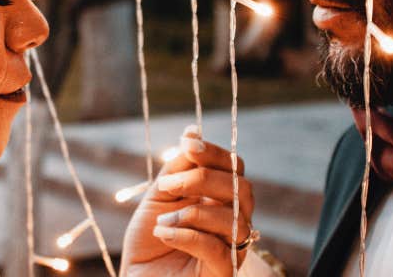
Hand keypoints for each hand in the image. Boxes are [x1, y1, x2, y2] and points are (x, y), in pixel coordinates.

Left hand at [119, 126, 256, 276]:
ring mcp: (232, 249)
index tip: (187, 143)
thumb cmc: (150, 242)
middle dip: (204, 179)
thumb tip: (194, 130)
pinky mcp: (224, 273)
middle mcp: (233, 222)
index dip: (213, 152)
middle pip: (242, 189)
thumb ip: (178, 168)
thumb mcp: (159, 198)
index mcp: (221, 199)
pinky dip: (188, 236)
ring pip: (234, 220)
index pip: (233, 168)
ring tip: (162, 220)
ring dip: (192, 213)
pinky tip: (164, 232)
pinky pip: (219, 249)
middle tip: (167, 186)